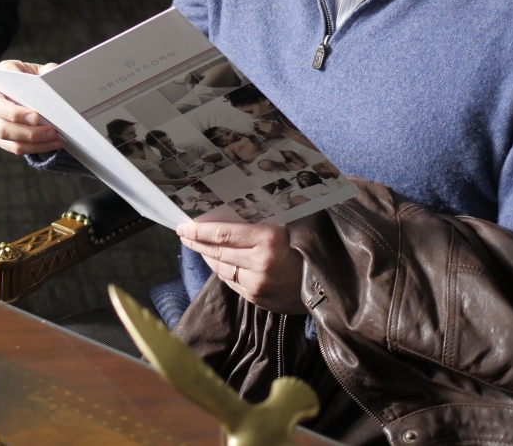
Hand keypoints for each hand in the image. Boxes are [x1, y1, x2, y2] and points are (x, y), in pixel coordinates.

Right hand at [0, 60, 60, 155]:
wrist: (33, 94)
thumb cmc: (37, 81)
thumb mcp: (45, 72)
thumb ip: (50, 72)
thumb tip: (52, 77)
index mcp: (2, 74)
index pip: (0, 87)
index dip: (15, 105)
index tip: (36, 116)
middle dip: (23, 126)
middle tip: (49, 131)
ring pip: (4, 133)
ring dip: (31, 139)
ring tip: (53, 137)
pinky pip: (12, 146)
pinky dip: (32, 147)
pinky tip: (50, 144)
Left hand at [176, 219, 306, 313]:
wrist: (328, 282)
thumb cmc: (306, 246)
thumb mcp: (285, 226)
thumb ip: (258, 222)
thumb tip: (225, 213)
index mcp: (267, 239)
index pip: (222, 233)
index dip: (199, 230)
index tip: (183, 225)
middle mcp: (260, 263)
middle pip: (217, 251)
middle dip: (197, 242)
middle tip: (184, 233)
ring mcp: (258, 284)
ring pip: (221, 268)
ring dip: (207, 256)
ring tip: (198, 245)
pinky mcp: (257, 298)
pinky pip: (231, 281)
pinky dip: (222, 270)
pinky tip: (218, 262)